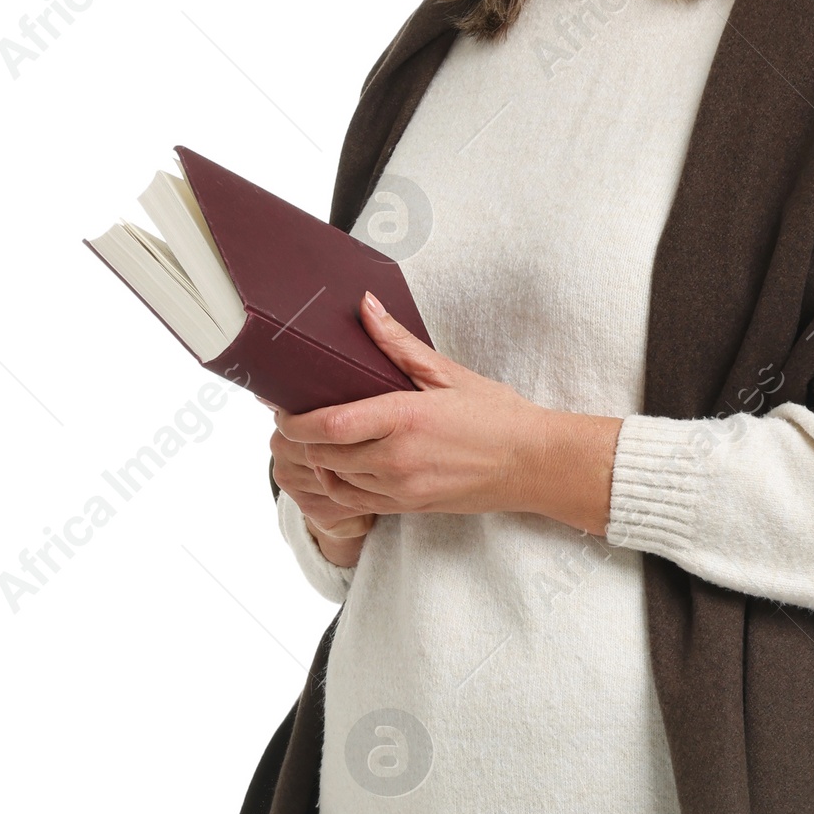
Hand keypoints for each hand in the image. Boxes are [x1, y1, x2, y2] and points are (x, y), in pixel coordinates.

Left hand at [270, 292, 621, 537]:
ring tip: (304, 445)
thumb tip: (365, 307)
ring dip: (313, 464)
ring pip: (335, 481)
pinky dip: (336, 486)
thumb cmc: (498, 417)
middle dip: (296, 441)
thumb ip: (398, 344)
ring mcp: (402, 487)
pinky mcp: (409, 507)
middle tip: (284, 424)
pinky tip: (334, 468)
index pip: (331, 424)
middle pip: (324, 454)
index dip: (295, 421)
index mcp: (406, 417)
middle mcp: (398, 458)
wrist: (533, 465)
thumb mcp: (448, 373)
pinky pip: (356, 501)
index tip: (280, 409)